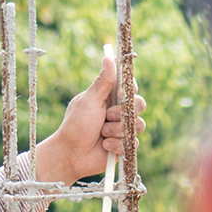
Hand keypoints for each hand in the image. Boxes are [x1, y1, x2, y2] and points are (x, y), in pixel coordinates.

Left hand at [32, 52, 146, 183]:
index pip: (130, 87)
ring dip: (118, 130)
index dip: (129, 91)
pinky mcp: (125, 145)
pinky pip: (133, 143)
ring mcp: (122, 128)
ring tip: (102, 133)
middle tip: (106, 117)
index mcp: (109, 97)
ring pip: (139, 125)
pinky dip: (117, 145)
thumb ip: (102, 82)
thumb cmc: (76, 125)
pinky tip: (104, 146)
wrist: (72, 155)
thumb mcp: (89, 100)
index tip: (118, 95)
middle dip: (123, 113)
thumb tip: (108, 57)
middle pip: (140, 105)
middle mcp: (118, 111)